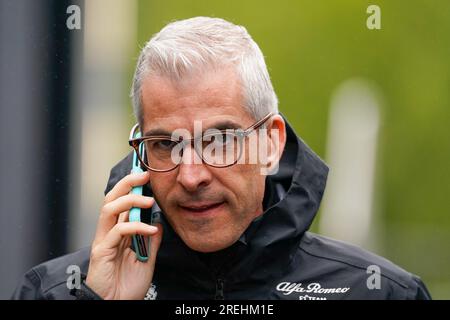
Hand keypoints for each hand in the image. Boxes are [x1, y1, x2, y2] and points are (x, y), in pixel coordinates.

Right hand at [86, 171, 162, 299]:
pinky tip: (151, 229)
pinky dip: (135, 227)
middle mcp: (108, 233)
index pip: (122, 203)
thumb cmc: (128, 285)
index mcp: (118, 232)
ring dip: (130, 200)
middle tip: (144, 175)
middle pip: (111, 199)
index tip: (146, 175)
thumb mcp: (147, 259)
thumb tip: (158, 222)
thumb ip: (151, 240)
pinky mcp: (102, 252)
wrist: (118, 304)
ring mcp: (103, 241)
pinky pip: (117, 231)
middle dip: (127, 183)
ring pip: (109, 209)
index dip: (131, 187)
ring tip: (149, 200)